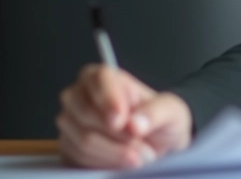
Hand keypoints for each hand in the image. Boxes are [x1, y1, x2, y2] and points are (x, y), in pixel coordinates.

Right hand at [57, 64, 192, 168]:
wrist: (156, 143)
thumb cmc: (159, 119)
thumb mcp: (171, 111)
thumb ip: (156, 113)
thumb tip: (135, 124)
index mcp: (105, 77)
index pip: (98, 79)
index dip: (108, 99)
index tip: (121, 121)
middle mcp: (81, 95)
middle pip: (85, 112)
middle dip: (116, 134)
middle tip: (142, 143)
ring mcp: (71, 122)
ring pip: (83, 139)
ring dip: (114, 152)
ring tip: (139, 155)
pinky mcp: (69, 146)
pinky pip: (78, 158)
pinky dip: (104, 163)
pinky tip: (122, 162)